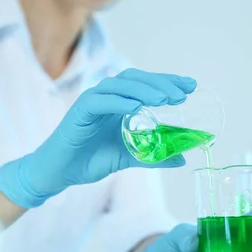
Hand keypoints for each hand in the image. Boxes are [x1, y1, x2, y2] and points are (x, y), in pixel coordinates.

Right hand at [0, 69, 196, 207]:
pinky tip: (137, 108)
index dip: (168, 81)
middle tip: (183, 93)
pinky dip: (119, 102)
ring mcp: (91, 101)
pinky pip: (100, 101)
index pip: (146, 84)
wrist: (60, 172)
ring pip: (119, 86)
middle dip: (161, 83)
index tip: (191, 85)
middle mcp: (106, 96)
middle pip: (135, 79)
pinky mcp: (78, 111)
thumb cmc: (91, 159)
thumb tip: (182, 159)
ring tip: (166, 99)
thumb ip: (154, 155)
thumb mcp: (130, 157)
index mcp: (119, 102)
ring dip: (144, 90)